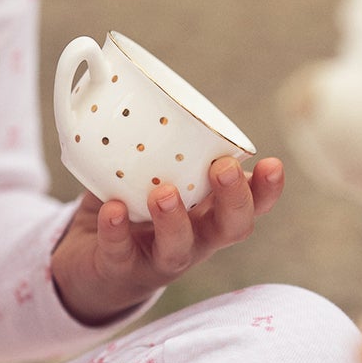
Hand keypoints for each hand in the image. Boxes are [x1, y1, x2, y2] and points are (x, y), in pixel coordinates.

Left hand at [50, 156, 285, 326]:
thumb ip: (159, 145)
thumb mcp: (150, 176)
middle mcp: (194, 238)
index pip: (251, 204)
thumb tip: (150, 93)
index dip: (267, 189)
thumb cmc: (130, 208)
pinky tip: (112, 209)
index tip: (272, 163)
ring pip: (178, 247)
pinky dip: (116, 230)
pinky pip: (120, 252)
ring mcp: (157, 258)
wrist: (88, 262)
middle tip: (223, 168)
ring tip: (164, 192)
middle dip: (233, 199)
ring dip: (174, 220)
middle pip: (231, 228)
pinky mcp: (120, 269)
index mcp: (208, 212)